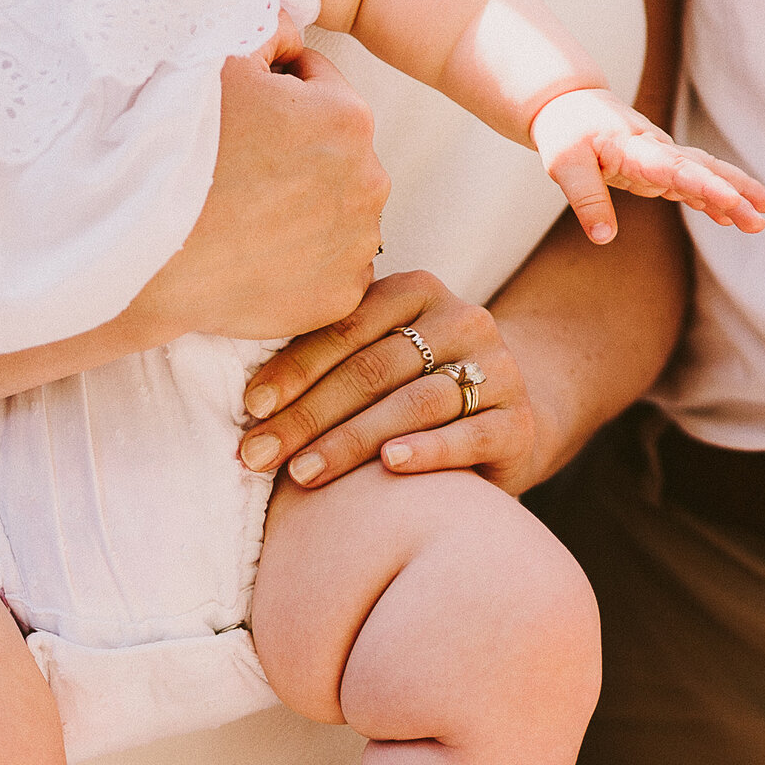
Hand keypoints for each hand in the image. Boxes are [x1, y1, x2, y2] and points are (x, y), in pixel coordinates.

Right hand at [131, 19, 388, 344]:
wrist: (139, 252)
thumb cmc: (174, 149)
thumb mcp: (216, 58)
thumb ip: (268, 26)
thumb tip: (291, 32)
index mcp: (349, 118)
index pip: (322, 86)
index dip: (279, 92)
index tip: (243, 112)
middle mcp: (369, 184)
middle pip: (336, 153)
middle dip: (298, 152)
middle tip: (238, 165)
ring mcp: (355, 248)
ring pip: (336, 212)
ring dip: (305, 206)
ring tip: (246, 211)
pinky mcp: (337, 300)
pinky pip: (330, 268)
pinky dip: (304, 261)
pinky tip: (259, 252)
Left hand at [235, 271, 551, 492]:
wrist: (509, 421)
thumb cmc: (415, 392)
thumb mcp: (378, 360)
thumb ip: (331, 360)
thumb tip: (248, 402)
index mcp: (417, 291)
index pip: (347, 325)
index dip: (295, 367)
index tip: (250, 407)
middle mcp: (462, 320)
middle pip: (374, 368)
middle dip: (309, 415)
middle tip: (258, 454)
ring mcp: (497, 369)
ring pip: (415, 402)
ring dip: (352, 441)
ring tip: (303, 473)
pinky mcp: (516, 421)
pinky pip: (469, 435)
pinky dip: (427, 450)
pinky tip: (389, 467)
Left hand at [530, 88, 764, 243]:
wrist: (568, 104)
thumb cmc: (565, 131)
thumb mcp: (564, 164)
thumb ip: (586, 199)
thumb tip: (603, 237)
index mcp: (636, 147)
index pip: (677, 168)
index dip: (705, 185)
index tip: (731, 202)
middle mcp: (657, 151)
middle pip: (705, 169)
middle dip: (737, 191)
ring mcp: (662, 159)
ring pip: (707, 175)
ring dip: (735, 196)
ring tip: (762, 221)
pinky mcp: (659, 169)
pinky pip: (692, 184)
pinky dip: (712, 201)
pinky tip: (730, 220)